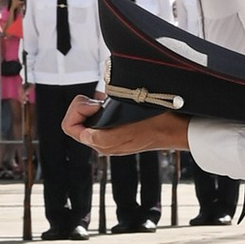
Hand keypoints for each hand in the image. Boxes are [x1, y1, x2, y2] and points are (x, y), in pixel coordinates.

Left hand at [63, 93, 181, 154]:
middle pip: (75, 120)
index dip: (78, 110)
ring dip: (92, 104)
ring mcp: (109, 135)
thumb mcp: (127, 127)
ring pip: (86, 117)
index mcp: (100, 143)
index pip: (70, 126)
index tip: (96, 103)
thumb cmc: (154, 123)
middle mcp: (102, 142)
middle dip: (83, 105)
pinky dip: (100, 106)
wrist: (175, 128)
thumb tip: (86, 136)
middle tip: (99, 100)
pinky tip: (112, 99)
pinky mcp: (117, 129)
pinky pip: (98, 117)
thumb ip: (103, 137)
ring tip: (107, 100)